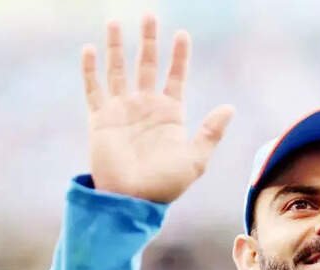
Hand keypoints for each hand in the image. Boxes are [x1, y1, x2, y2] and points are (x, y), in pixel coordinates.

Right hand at [81, 14, 234, 201]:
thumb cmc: (165, 185)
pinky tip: (90, 49)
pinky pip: (93, 89)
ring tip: (115, 21)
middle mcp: (145, 107)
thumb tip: (229, 107)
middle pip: (147, 65)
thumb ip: (210, 132)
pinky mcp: (100, 119)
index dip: (178, 56)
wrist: (130, 201)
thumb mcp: (195, 160)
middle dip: (148, 40)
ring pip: (119, 70)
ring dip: (117, 46)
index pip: (175, 76)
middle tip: (149, 15)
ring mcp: (122, 111)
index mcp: (170, 114)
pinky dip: (90, 70)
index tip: (181, 35)